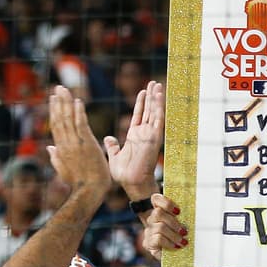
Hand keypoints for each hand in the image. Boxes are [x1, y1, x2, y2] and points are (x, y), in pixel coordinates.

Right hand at [45, 85, 111, 196]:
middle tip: (58, 88)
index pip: (56, 125)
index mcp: (60, 148)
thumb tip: (49, 147)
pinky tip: (78, 102)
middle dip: (58, 102)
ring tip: (65, 90)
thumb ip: (55, 156)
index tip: (54, 99)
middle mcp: (65, 143)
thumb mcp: (63, 169)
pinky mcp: (87, 144)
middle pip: (59, 118)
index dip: (54, 111)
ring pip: (68, 119)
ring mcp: (75, 143)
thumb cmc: (79, 182)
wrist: (89, 190)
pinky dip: (79, 112)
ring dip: (66, 102)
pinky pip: (81, 125)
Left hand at [105, 80, 163, 194]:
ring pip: (154, 112)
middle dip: (151, 96)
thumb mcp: (114, 156)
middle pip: (149, 111)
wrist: (132, 183)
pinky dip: (158, 107)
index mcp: (135, 137)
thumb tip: (107, 138)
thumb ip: (112, 146)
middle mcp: (144, 134)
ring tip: (157, 84)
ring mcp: (150, 135)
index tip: (143, 91)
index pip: (139, 115)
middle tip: (154, 82)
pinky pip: (157, 119)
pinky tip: (159, 95)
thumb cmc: (125, 175)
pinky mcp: (153, 137)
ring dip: (156, 98)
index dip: (141, 103)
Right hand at [141, 194, 187, 259]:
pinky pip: (158, 239)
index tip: (178, 211)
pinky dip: (169, 243)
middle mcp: (152, 219)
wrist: (174, 255)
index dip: (166, 203)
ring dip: (174, 235)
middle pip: (158, 213)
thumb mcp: (183, 225)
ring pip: (160, 227)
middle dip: (173, 222)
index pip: (156, 199)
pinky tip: (176, 246)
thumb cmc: (180, 238)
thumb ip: (184, 217)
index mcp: (159, 211)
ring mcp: (149, 231)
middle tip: (184, 231)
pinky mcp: (148, 243)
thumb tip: (196, 212)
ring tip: (183, 242)